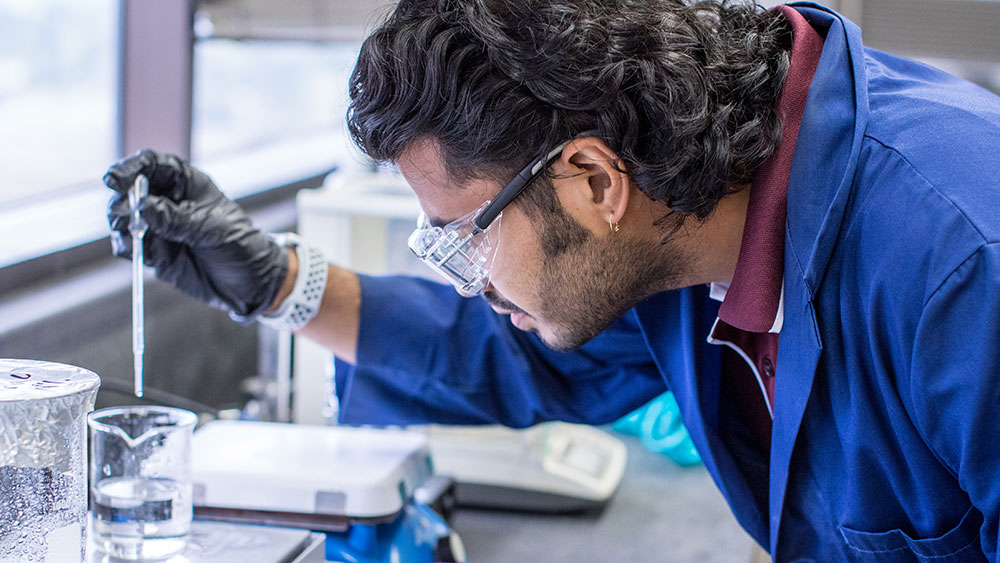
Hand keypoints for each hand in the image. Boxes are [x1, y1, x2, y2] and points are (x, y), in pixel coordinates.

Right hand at [105, 149, 288, 320]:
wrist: (250, 283)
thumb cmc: (240, 246)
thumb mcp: (212, 230)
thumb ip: (176, 219)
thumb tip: (142, 206)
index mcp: (187, 183)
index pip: (152, 165)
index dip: (130, 169)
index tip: (113, 180)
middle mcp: (168, 201)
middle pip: (130, 192)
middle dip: (122, 203)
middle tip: (125, 219)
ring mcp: (159, 226)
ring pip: (125, 220)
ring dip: (122, 227)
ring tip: (133, 238)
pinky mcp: (155, 251)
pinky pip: (131, 246)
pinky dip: (128, 248)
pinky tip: (137, 252)